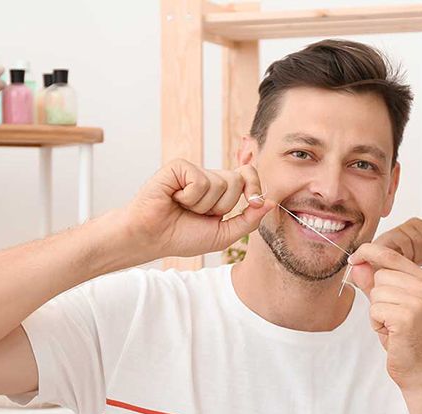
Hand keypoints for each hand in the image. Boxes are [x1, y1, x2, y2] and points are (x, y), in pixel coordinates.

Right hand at [122, 159, 275, 260]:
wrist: (151, 238)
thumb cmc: (182, 237)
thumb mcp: (224, 234)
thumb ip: (249, 220)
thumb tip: (270, 202)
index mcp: (220, 191)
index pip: (248, 176)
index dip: (255, 185)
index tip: (254, 201)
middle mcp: (208, 178)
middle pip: (238, 180)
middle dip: (223, 206)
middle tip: (199, 213)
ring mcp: (193, 170)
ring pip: (221, 183)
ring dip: (204, 205)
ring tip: (184, 208)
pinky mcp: (179, 166)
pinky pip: (201, 180)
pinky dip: (190, 197)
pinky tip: (174, 199)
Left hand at [347, 243, 421, 391]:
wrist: (420, 368)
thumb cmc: (405, 336)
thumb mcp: (389, 304)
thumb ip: (373, 283)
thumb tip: (358, 264)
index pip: (390, 255)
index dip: (367, 252)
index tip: (354, 258)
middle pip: (379, 275)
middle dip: (376, 296)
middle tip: (391, 315)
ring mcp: (418, 301)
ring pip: (375, 293)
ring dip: (376, 311)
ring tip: (392, 325)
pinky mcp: (407, 316)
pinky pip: (375, 309)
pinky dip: (376, 323)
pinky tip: (391, 332)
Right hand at [373, 218, 421, 265]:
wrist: (382, 263)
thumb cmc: (403, 258)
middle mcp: (413, 223)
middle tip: (418, 260)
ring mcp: (402, 228)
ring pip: (419, 241)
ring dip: (416, 256)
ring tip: (409, 260)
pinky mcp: (391, 234)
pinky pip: (406, 243)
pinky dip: (407, 255)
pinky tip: (403, 258)